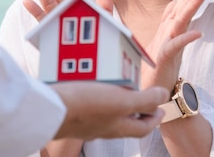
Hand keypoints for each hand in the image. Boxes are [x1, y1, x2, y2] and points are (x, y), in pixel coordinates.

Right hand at [51, 82, 167, 139]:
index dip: (155, 118)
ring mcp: (87, 123)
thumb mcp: (122, 101)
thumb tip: (163, 96)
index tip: (160, 108)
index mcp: (119, 127)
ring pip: (108, 115)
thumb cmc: (86, 106)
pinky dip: (98, 97)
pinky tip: (93, 85)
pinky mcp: (72, 114)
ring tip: (119, 86)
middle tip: (142, 96)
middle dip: (137, 110)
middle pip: (126, 123)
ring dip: (117, 102)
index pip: (143, 128)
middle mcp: (103, 129)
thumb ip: (144, 100)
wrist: (49, 110)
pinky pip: (91, 107)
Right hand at [141, 0, 213, 90]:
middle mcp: (164, 32)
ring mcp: (163, 44)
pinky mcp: (162, 60)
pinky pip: (174, 47)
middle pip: (182, 6)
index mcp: (166, 28)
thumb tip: (176, 0)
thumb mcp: (165, 42)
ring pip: (179, 21)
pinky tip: (198, 33)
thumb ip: (168, 21)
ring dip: (192, 5)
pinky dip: (185, 39)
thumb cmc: (153, 69)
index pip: (181, 4)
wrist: (143, 94)